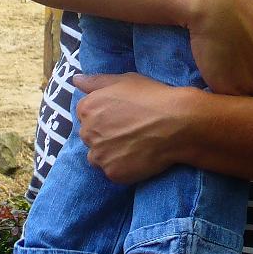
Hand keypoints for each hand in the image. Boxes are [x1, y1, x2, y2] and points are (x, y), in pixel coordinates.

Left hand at [72, 73, 197, 182]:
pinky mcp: (112, 173)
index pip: (85, 115)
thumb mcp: (124, 80)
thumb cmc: (152, 97)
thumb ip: (96, 81)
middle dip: (105, 134)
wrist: (177, 122)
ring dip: (110, 153)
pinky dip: (122, 167)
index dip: (105, 115)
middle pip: (90, 136)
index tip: (122, 116)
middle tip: (130, 131)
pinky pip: (112, 171)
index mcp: (86, 108)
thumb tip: (75, 80)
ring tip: (134, 145)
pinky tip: (138, 157)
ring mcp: (99, 155)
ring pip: (99, 156)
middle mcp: (87, 132)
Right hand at [187, 0, 252, 95]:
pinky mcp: (232, 92)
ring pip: (246, 94)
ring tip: (222, 66)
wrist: (218, 9)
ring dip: (236, 86)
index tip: (248, 57)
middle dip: (251, 78)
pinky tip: (214, 70)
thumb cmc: (242, 10)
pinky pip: (228, 96)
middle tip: (234, 61)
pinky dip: (220, 88)